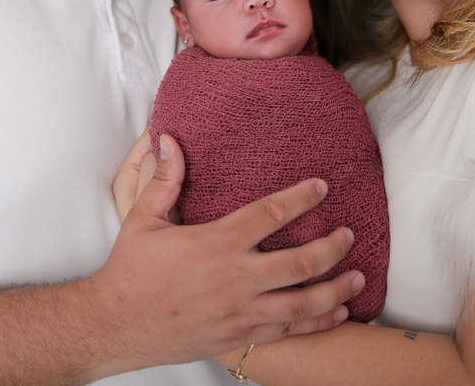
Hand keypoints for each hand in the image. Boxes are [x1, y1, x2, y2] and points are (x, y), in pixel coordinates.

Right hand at [89, 134, 362, 375]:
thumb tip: (170, 138)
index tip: (321, 186)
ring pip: (302, 302)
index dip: (301, 197)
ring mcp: (240, 311)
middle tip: (349, 234)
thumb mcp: (142, 218)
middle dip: (332, 247)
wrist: (115, 326)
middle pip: (301, 262)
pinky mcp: (237, 335)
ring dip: (336, 288)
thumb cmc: (130, 272)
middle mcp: (236, 278)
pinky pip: (288, 331)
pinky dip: (317, 323)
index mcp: (216, 243)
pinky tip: (336, 314)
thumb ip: (164, 179)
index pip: (271, 214)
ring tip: (358, 275)